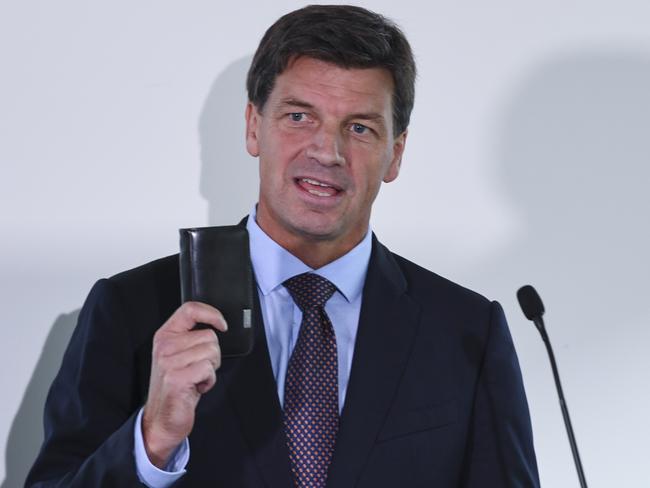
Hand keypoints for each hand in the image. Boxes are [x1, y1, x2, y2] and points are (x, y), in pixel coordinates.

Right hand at [142, 301, 226, 467]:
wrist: (162, 419)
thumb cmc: (176, 386)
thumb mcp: (179, 356)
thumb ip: (191, 338)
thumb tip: (216, 324)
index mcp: (165, 335)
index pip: (189, 309)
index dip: (211, 313)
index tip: (222, 324)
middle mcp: (165, 346)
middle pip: (209, 336)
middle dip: (212, 354)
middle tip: (198, 369)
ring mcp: (169, 362)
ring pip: (212, 352)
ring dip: (210, 369)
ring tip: (195, 379)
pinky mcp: (176, 377)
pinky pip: (208, 369)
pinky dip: (208, 381)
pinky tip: (196, 388)